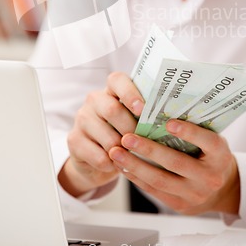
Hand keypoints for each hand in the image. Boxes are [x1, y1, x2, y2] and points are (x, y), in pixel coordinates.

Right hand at [58, 72, 144, 196]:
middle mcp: (94, 100)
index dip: (130, 93)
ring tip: (133, 157)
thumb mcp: (134, 120)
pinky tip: (118, 165)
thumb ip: (145, 115)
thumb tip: (171, 120)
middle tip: (143, 141)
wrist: (98, 158)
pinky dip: (113, 164)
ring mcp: (82, 119)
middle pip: (112, 110)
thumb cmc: (124, 134)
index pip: (117, 80)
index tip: (142, 109)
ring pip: (107, 137)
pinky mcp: (74, 140)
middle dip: (131, 129)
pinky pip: (99, 156)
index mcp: (111, 90)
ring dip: (124, 151)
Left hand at [109, 119, 239, 214]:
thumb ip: (195, 127)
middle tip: (127, 137)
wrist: (222, 190)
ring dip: (135, 165)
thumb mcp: (212, 140)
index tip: (169, 122)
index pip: (208, 142)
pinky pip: (154, 191)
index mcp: (220, 155)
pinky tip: (122, 166)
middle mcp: (210, 177)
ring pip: (160, 180)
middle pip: (176, 163)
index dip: (189, 132)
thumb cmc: (210, 155)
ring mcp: (195, 194)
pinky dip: (136, 177)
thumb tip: (164, 106)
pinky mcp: (180, 205)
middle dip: (149, 150)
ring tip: (116, 152)